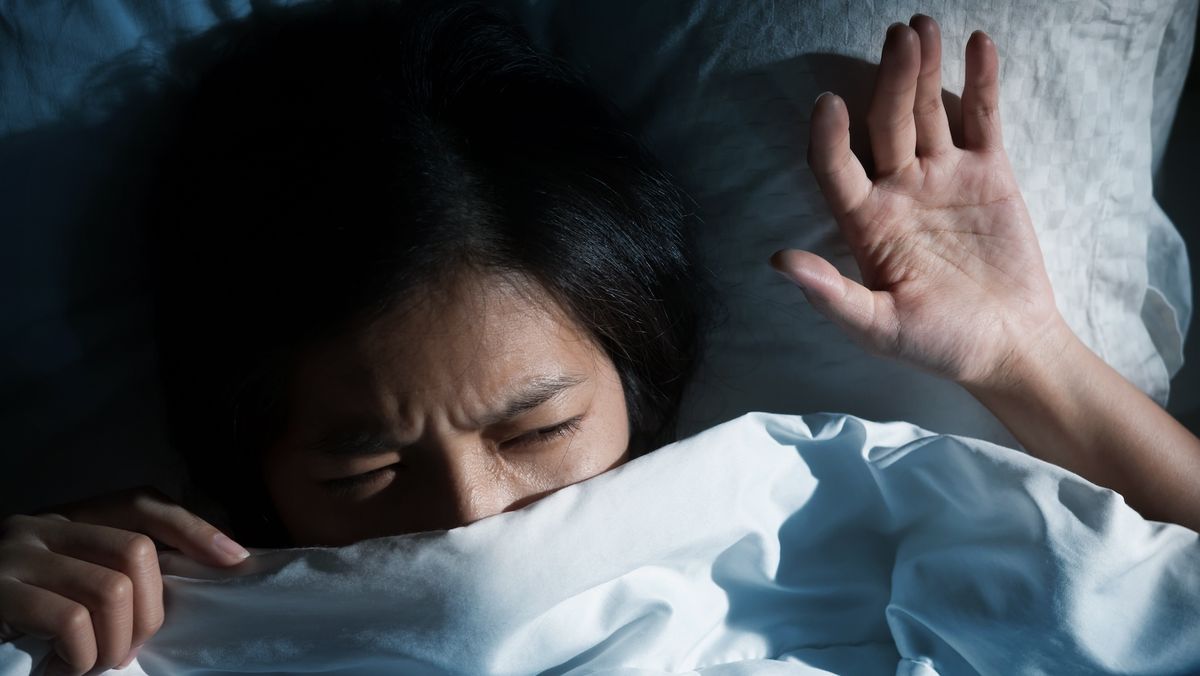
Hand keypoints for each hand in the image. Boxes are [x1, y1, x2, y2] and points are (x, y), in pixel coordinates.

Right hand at [0, 486, 249, 674]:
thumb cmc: (8, 608)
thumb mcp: (61, 578)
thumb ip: (107, 569)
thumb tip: (184, 584)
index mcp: (66, 517)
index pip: (143, 503)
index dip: (194, 529)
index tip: (235, 560)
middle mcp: (43, 525)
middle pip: (137, 551)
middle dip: (150, 612)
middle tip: (128, 651)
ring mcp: (17, 554)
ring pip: (111, 590)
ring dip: (115, 642)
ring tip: (94, 665)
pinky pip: (70, 621)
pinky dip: (81, 657)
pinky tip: (65, 672)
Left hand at [771, 15, 1063, 387]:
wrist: (1009, 348)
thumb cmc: (939, 344)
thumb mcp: (879, 329)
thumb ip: (832, 296)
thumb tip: (777, 263)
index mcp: (866, 223)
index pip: (837, 169)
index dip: (829, 138)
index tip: (827, 103)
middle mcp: (898, 191)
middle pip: (887, 125)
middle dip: (890, 80)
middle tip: (897, 34)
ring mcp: (943, 177)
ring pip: (929, 111)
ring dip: (923, 69)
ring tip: (921, 27)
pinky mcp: (988, 173)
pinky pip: (982, 119)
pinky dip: (981, 82)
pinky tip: (977, 43)